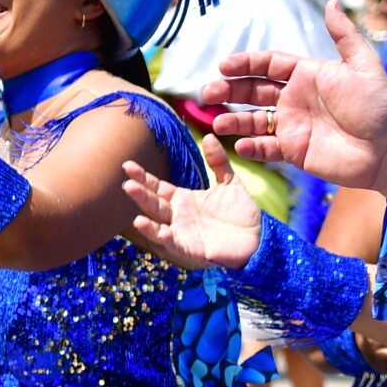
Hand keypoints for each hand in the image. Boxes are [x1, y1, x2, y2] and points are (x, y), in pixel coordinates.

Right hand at [122, 137, 266, 270]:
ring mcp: (183, 233)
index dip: (143, 177)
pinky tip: (158, 229)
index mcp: (184, 199)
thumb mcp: (229, 182)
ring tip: (135, 214)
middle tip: (127, 183)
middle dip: (140, 195)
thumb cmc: (242, 212)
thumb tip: (209, 136)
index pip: (158, 187)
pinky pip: (174, 244)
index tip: (128, 165)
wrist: (259, 237)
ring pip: (158, 226)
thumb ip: (218, 161)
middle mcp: (178, 216)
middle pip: (154, 204)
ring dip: (146, 220)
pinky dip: (164, 238)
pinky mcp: (192, 249)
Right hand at [204, 1, 386, 189]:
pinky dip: (252, 147)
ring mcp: (293, 125)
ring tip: (217, 121)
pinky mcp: (295, 151)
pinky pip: (267, 149)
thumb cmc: (378, 106)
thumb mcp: (364, 66)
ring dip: (234, 119)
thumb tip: (331, 2)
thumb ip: (344, 36)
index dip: (246, 63)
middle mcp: (295, 98)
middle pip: (253, 90)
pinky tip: (240, 145)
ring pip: (254, 119)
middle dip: (229, 89)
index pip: (269, 64)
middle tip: (208, 92)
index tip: (224, 65)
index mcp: (308, 74)